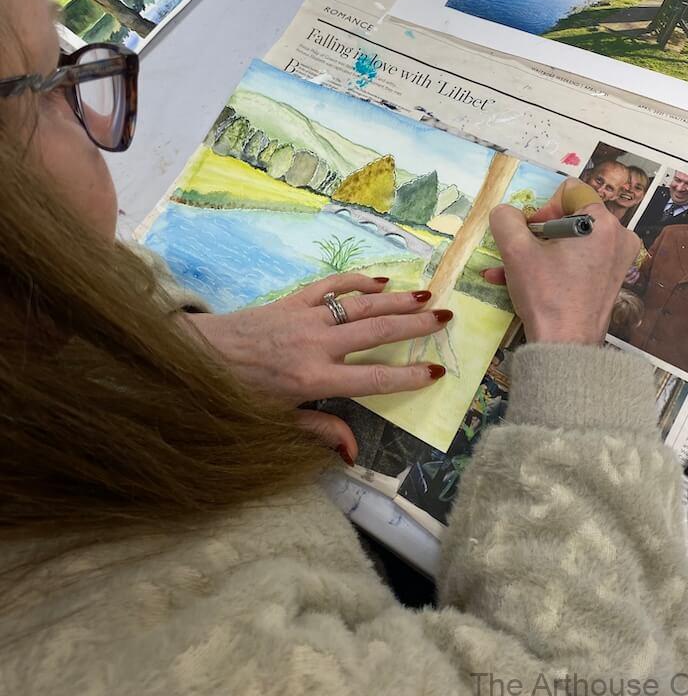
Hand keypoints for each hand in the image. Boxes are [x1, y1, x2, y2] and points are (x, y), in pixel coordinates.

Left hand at [185, 273, 450, 461]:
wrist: (196, 356)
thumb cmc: (235, 396)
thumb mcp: (275, 422)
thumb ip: (318, 430)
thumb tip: (354, 452)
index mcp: (313, 379)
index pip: (373, 378)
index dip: (407, 376)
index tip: (435, 371)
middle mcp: (316, 344)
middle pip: (376, 332)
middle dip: (414, 326)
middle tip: (446, 318)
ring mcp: (305, 317)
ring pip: (360, 305)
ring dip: (395, 300)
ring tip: (426, 296)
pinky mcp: (292, 300)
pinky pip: (331, 286)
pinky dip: (356, 282)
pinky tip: (380, 281)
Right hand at [485, 179, 639, 344]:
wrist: (565, 346)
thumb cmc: (545, 294)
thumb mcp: (515, 250)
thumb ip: (505, 218)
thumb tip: (507, 213)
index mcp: (601, 221)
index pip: (569, 190)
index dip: (544, 207)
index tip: (532, 233)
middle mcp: (618, 235)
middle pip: (570, 216)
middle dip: (538, 233)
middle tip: (520, 254)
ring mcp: (618, 259)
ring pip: (570, 241)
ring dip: (538, 252)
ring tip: (509, 271)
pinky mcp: (612, 279)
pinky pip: (579, 260)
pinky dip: (553, 266)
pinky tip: (523, 283)